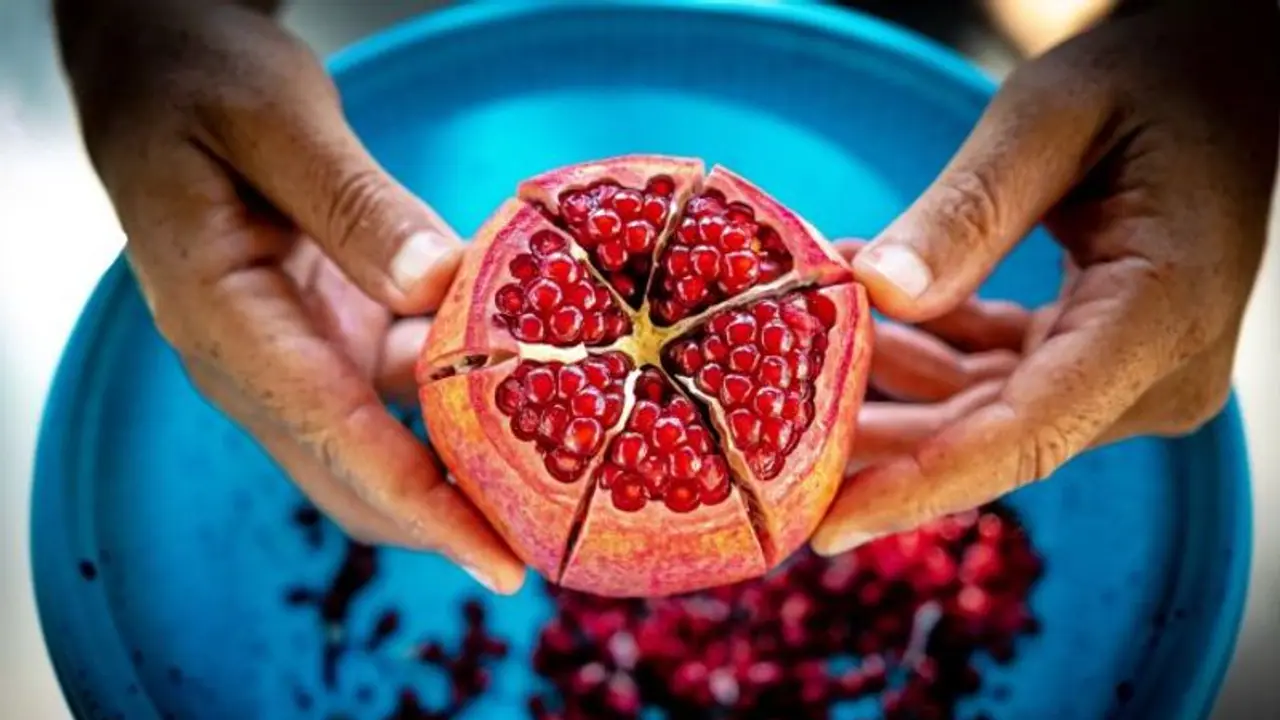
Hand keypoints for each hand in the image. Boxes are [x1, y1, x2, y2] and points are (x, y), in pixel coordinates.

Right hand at [57, 0, 525, 591]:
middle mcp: (252, 359)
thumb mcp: (274, 119)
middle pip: (355, 472)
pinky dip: (460, 393)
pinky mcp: (326, 332)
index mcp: (222, 318)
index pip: (332, 438)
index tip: (500, 562)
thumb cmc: (197, 81)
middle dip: (449, 520)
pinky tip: (532, 381)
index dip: (422, 509)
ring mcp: (289, 352)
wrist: (158, 72)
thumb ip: (352, 205)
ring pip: (383, 440)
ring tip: (562, 477)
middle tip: (554, 539)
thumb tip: (440, 285)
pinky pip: (399, 386)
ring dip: (463, 464)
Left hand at [812, 1, 1278, 553]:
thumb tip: (878, 294)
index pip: (1026, 435)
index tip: (828, 525)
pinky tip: (862, 308)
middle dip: (877, 440)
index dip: (919, 485)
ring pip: (984, 412)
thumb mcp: (1052, 118)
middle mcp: (1155, 371)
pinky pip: (999, 376)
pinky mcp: (1103, 359)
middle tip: (766, 443)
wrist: (1231, 81)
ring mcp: (1132, 373)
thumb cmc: (1157, 80)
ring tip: (798, 341)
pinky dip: (929, 345)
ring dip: (890, 382)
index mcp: (1159, 315)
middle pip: (992, 437)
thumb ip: (969, 210)